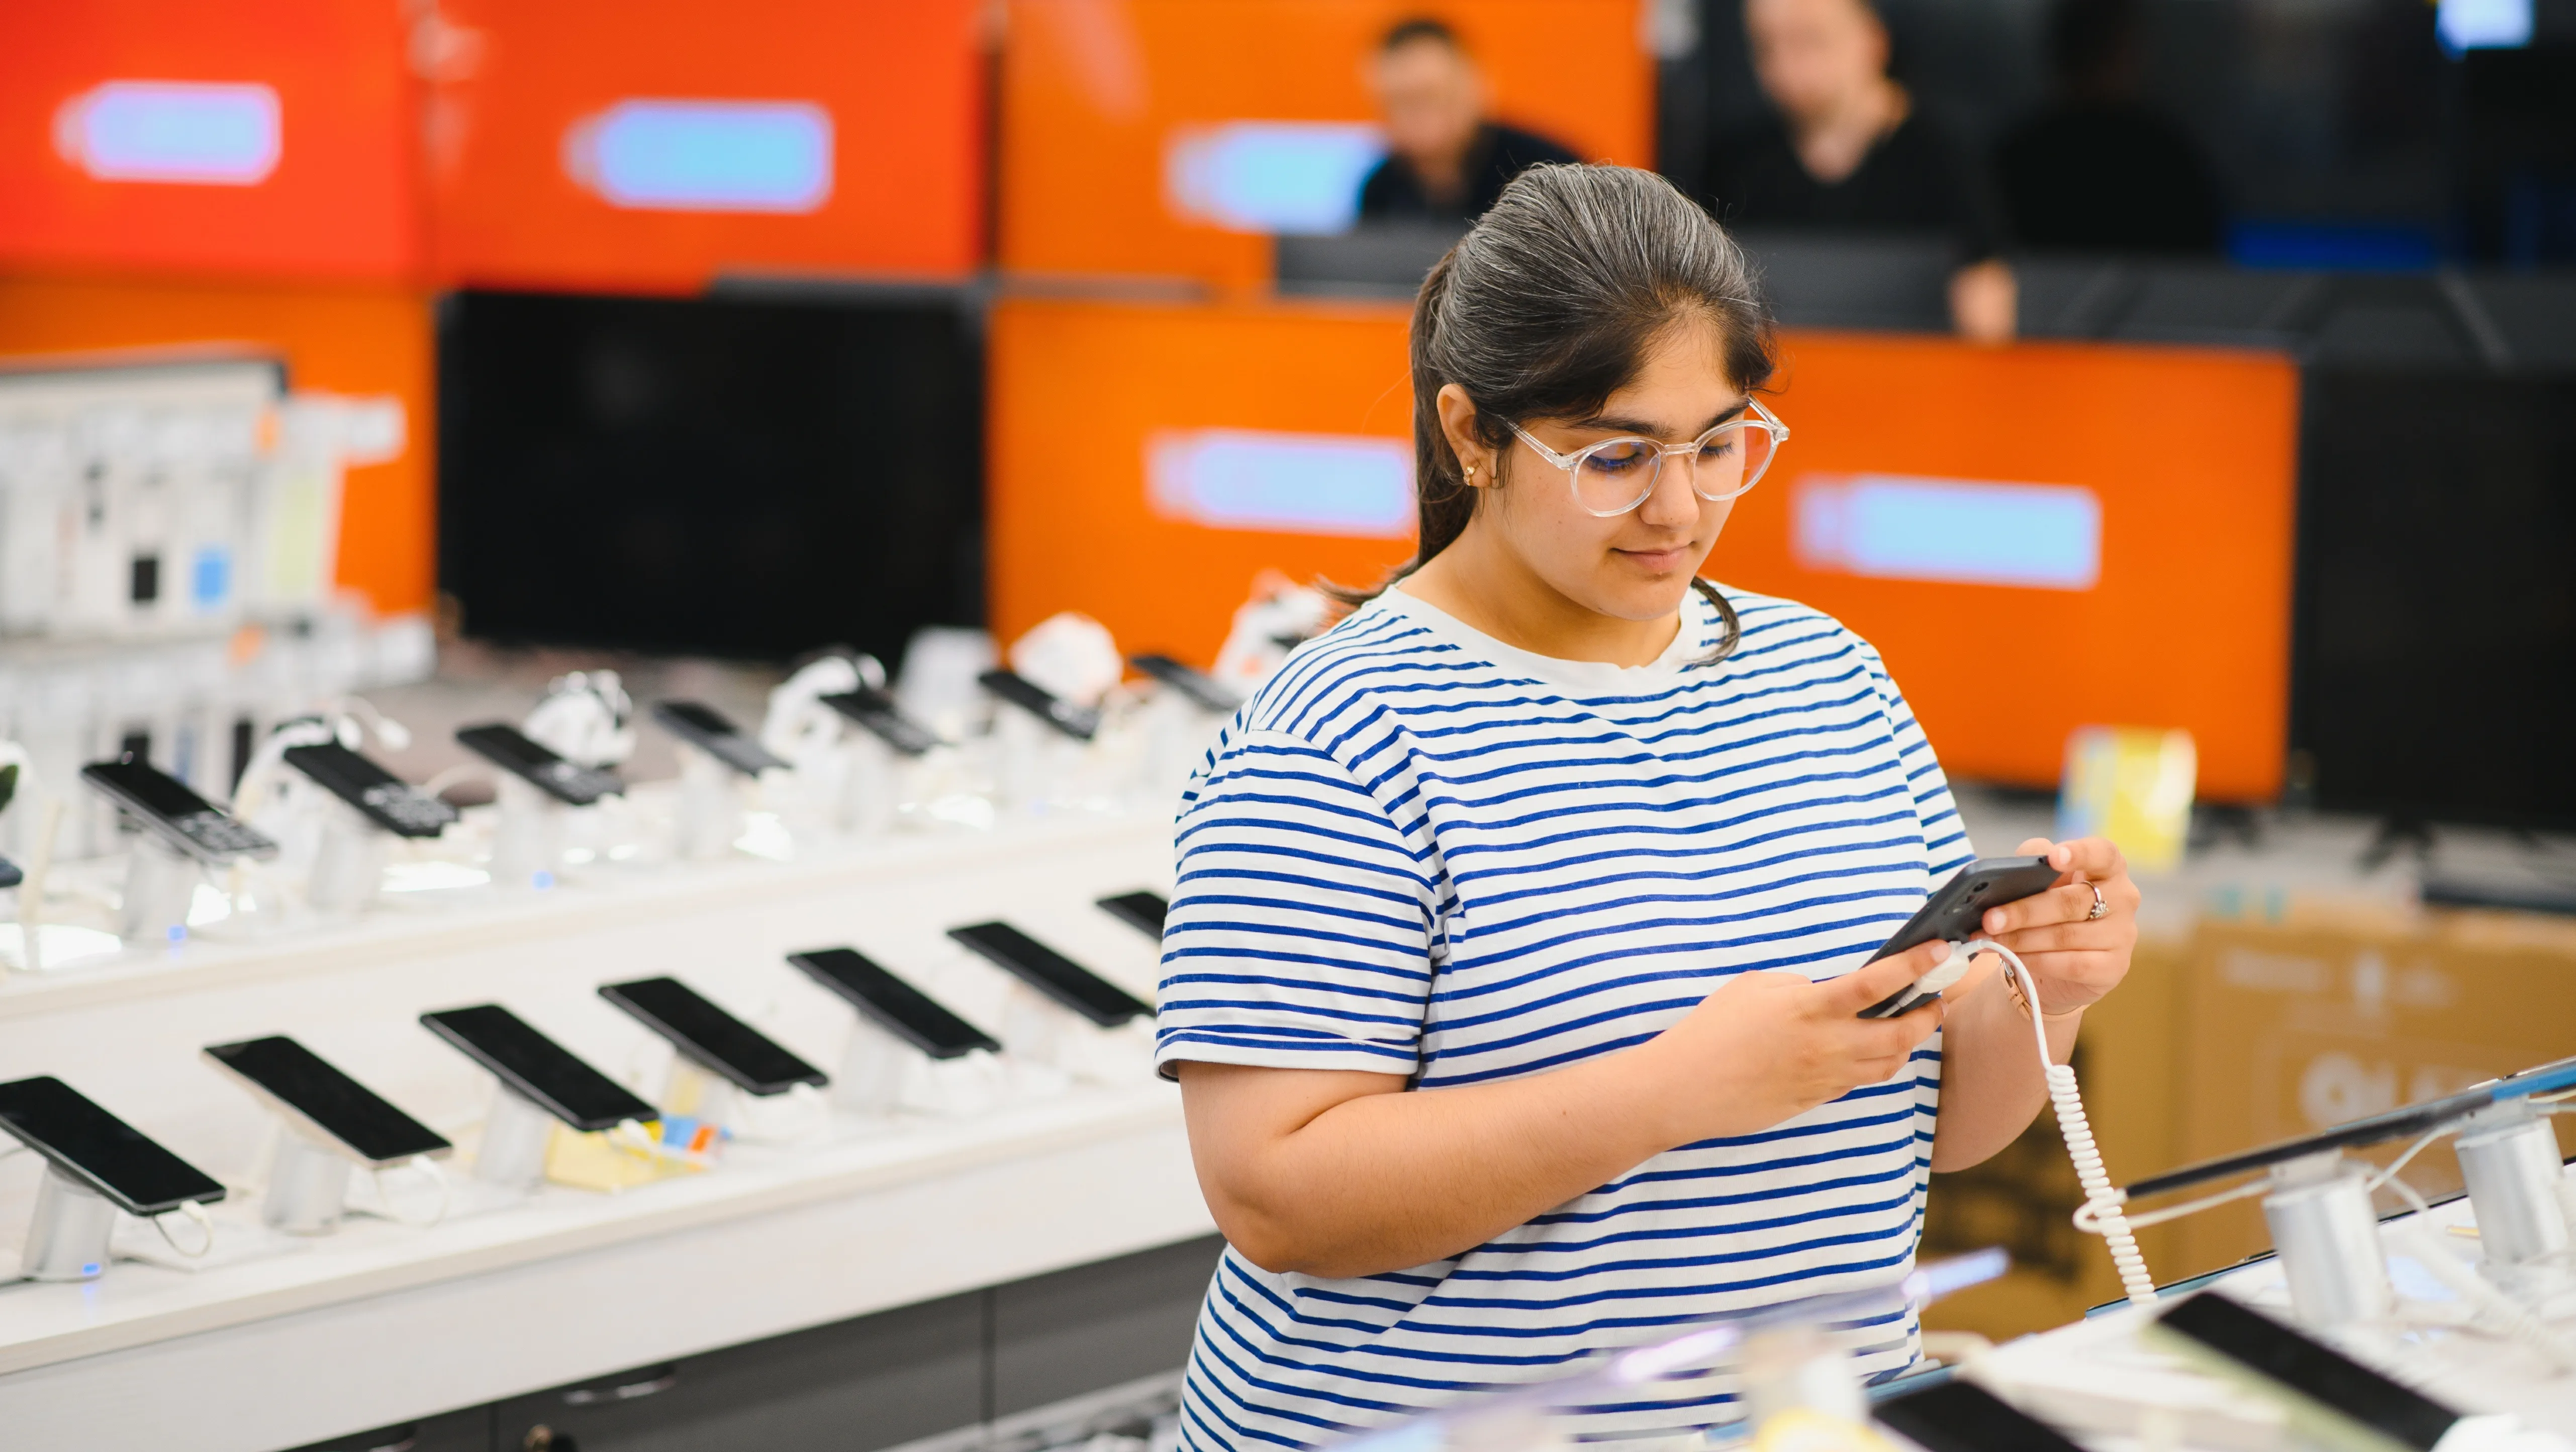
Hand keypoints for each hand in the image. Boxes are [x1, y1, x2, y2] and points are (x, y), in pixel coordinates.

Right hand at [1642, 942, 1950, 1142]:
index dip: (1916, 964)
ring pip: (1889, 1062)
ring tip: (1909, 1024)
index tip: (1939, 950)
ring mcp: (1826, 1077)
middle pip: (1902, 1032)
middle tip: (1934, 999)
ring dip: (1907, 1042)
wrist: (1686, 1088)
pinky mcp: (1817, 1098)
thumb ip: (1798, 985)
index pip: (1879, 983)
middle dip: (1928, 1015)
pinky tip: (1868, 1048)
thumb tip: (1825, 991)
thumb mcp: (1753, 987)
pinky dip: (1875, 1062)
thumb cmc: (1712, 1030)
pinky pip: (1861, 1080)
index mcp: (1811, 1008)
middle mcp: (1828, 1045)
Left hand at [1976, 837, 2139, 1014]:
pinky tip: (2012, 957)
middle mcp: (2123, 898)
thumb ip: (2031, 864)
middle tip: (1990, 918)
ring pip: (2066, 936)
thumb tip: (2009, 870)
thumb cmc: (2048, 909)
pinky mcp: (2114, 967)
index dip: (2078, 853)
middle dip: (2024, 911)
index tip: (2053, 858)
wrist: (2059, 960)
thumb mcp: (2041, 880)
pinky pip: (2071, 964)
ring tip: (1990, 938)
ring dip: (2022, 939)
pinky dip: (2036, 960)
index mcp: (2108, 866)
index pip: (2102, 853)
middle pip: (2071, 902)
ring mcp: (2122, 934)